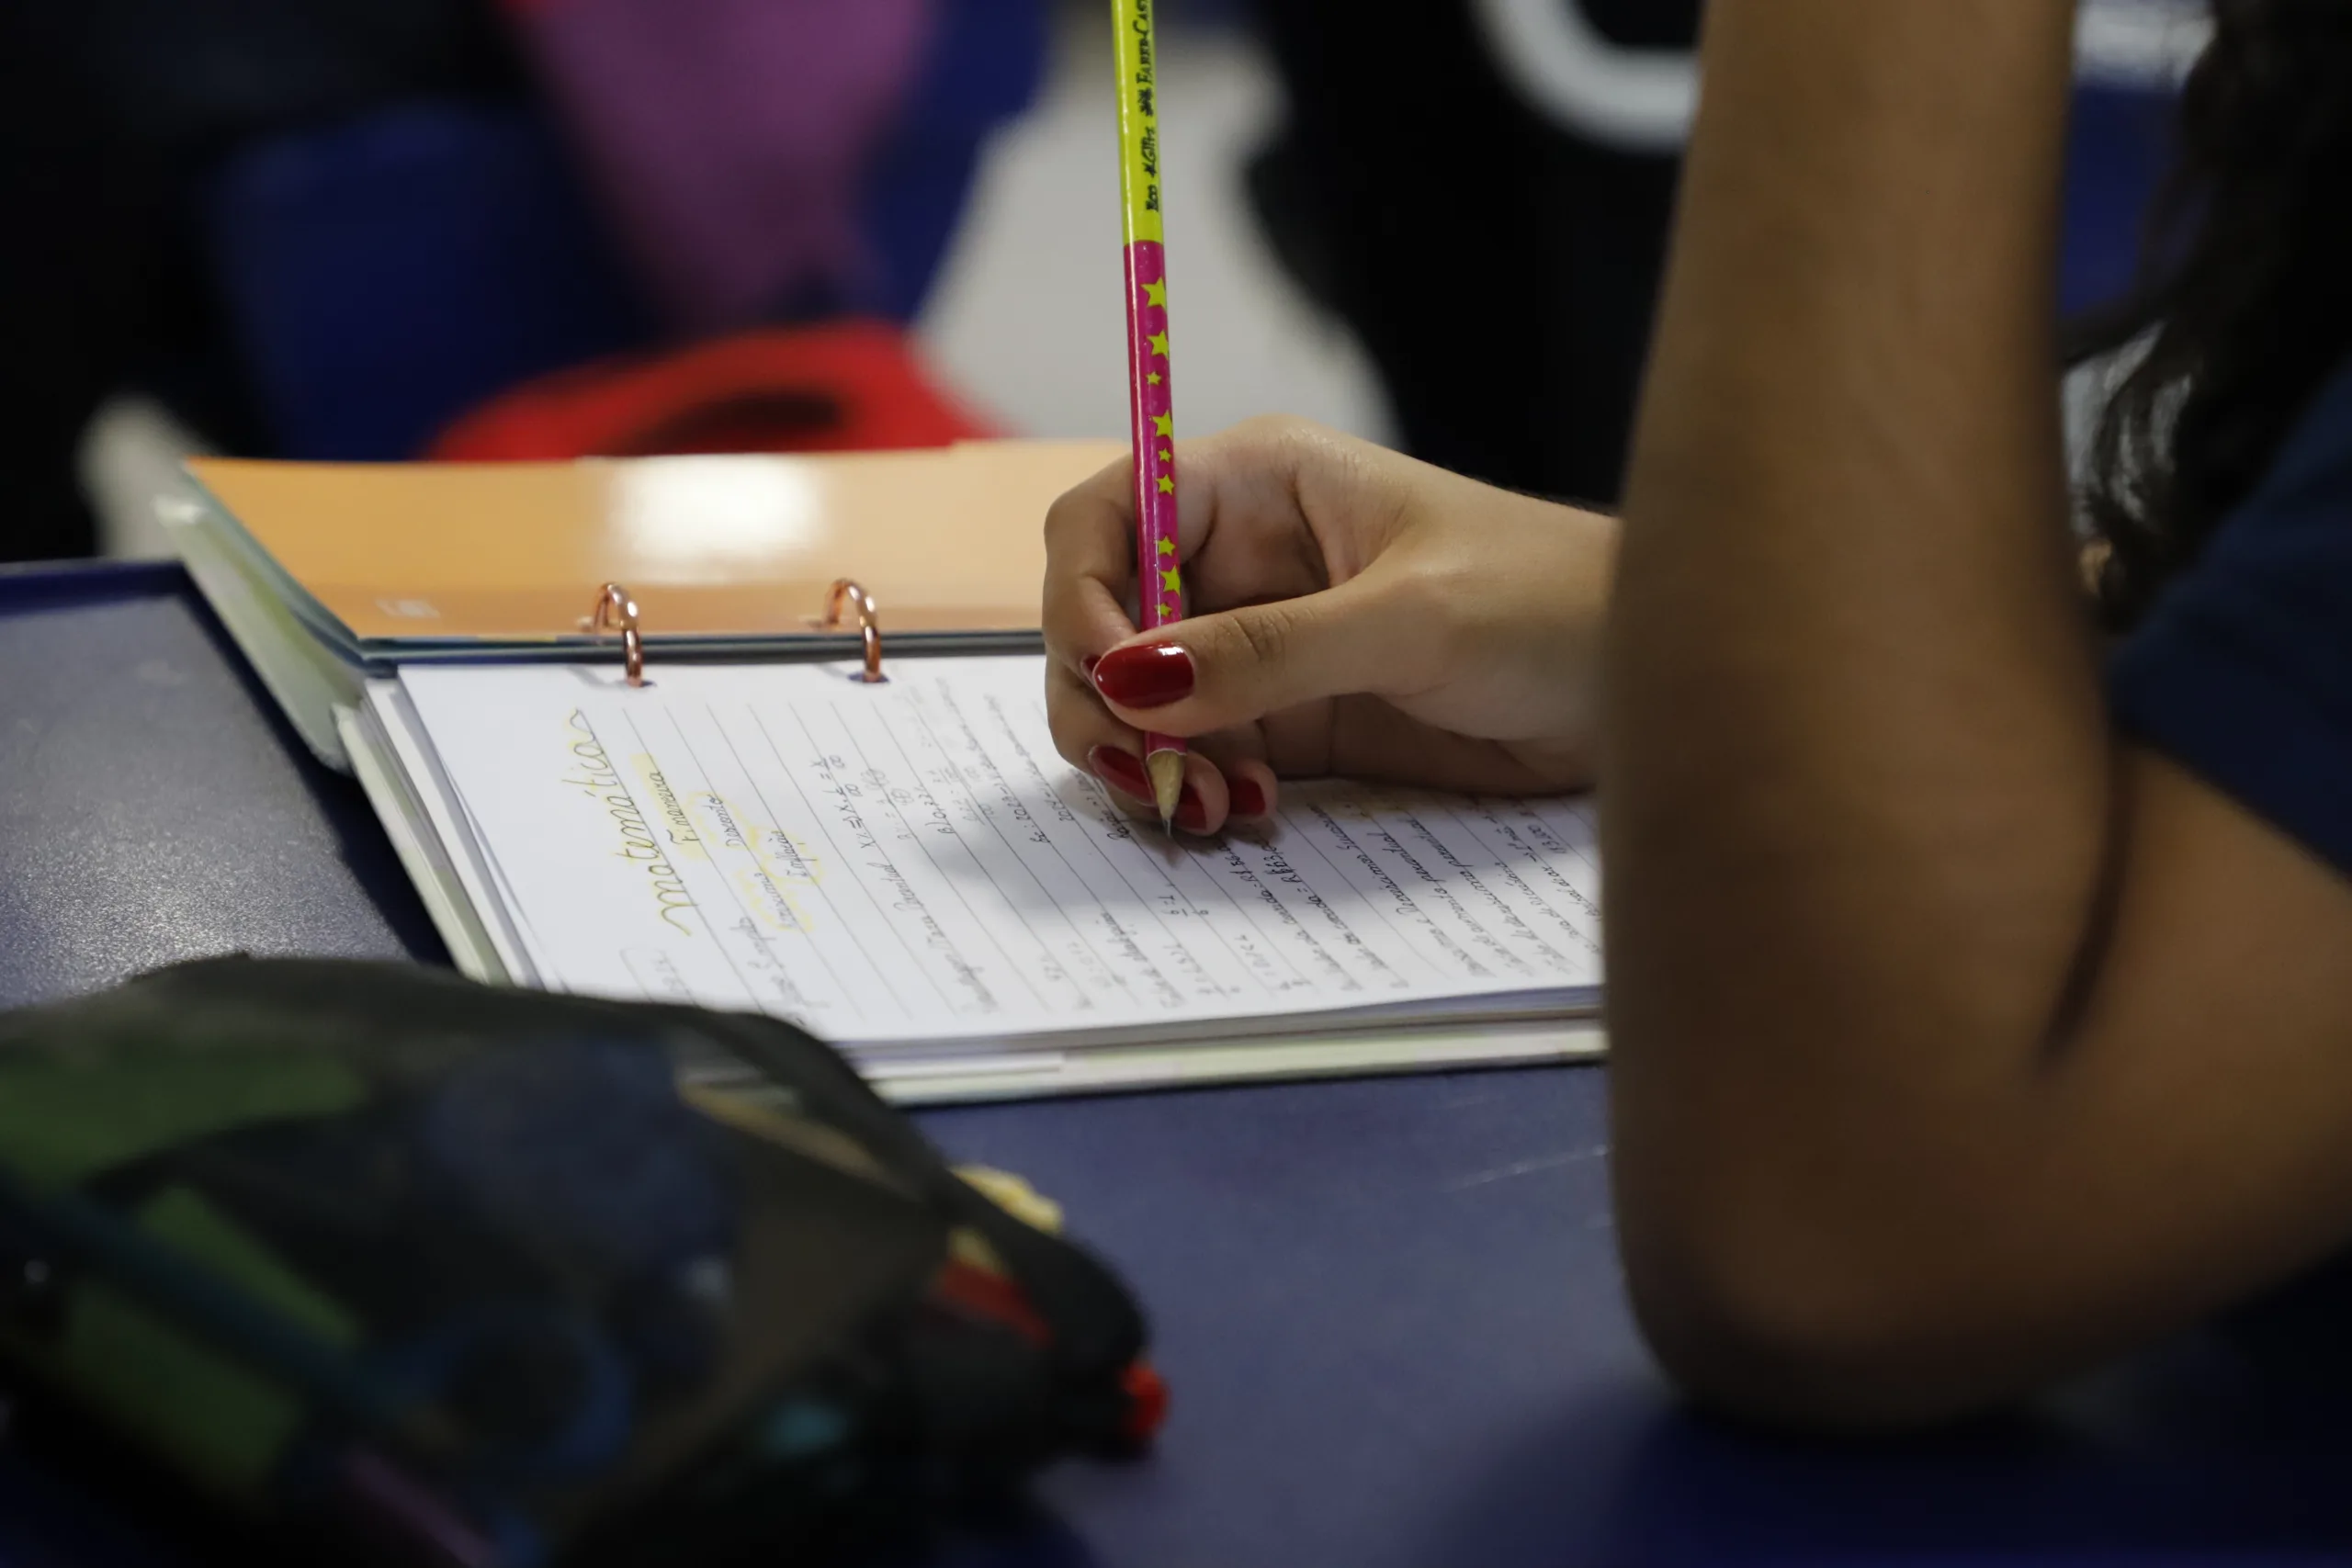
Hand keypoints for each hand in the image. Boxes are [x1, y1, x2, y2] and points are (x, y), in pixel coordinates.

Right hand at [1043, 416, 1617, 833]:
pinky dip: (1193, 790)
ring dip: (1145, 760)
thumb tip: (1129, 678)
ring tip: (1210, 807)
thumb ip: (1267, 651)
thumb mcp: (1408, 619)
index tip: (1108, 680)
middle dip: (1103, 701)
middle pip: (1100, 621)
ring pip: (1134, 702)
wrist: (1646, 686)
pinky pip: (1195, 756)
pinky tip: (1245, 813)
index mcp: (1255, 483)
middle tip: (1148, 774)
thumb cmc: (1550, 603)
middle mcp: (1238, 559)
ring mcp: (1256, 646)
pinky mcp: (1287, 722)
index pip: (1105, 521)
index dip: (1079, 597)